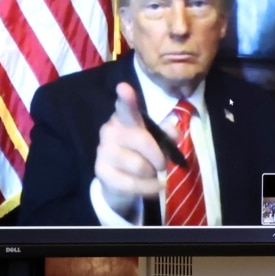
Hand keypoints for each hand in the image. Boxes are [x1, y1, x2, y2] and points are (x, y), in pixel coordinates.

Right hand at [94, 82, 167, 217]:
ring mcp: (103, 151)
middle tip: (163, 164)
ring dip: (152, 174)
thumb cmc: (141, 155)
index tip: (124, 88)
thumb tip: (173, 129)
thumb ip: (167, 134)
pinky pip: (132, 183)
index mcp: (125, 118)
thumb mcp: (158, 142)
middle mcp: (109, 130)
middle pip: (142, 140)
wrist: (118, 181)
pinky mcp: (101, 171)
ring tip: (151, 173)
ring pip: (139, 165)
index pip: (126, 107)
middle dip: (159, 156)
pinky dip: (149, 188)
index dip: (126, 98)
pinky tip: (153, 186)